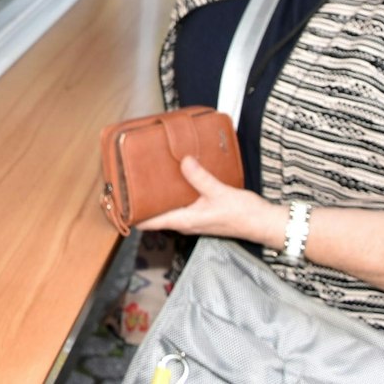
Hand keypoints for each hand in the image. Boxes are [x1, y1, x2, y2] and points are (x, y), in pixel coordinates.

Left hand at [135, 155, 284, 247]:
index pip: (149, 222)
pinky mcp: (202, 212)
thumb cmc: (243, 214)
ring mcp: (194, 218)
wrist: (264, 223)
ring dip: (159, 195)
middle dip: (143, 200)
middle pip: (156, 213)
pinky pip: (182, 202)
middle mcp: (186, 222)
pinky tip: (177, 177)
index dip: (132, 214)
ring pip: (169, 207)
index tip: (119, 201)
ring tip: (150, 175)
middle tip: (131, 180)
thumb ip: (200, 178)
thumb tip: (183, 161)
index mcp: (184, 221)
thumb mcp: (219, 193)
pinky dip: (175, 192)